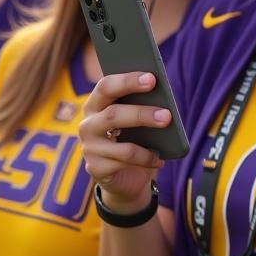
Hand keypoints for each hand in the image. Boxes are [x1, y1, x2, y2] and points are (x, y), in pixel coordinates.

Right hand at [79, 72, 168, 211]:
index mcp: (96, 104)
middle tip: (167, 114)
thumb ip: (143, 106)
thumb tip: (163, 101)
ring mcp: (89, 147)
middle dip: (141, 112)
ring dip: (146, 135)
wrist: (127, 177)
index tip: (152, 78)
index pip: (106, 86)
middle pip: (112, 113)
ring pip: (119, 138)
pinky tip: (159, 158)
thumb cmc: (135, 139)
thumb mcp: (138, 121)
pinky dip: (146, 157)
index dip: (128, 81)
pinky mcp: (96, 168)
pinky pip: (124, 160)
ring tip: (167, 130)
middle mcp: (88, 124)